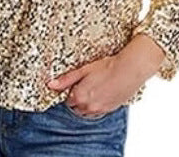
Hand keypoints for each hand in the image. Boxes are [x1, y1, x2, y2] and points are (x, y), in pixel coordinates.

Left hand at [46, 34, 164, 116]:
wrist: (128, 71)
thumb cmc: (106, 67)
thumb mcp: (83, 70)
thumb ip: (66, 79)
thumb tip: (50, 85)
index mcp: (79, 97)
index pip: (67, 100)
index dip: (71, 90)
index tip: (77, 83)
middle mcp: (87, 107)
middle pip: (76, 107)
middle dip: (78, 98)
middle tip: (85, 84)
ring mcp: (99, 110)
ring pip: (86, 111)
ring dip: (87, 103)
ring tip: (95, 87)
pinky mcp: (109, 110)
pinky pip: (97, 111)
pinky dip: (97, 104)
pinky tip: (102, 92)